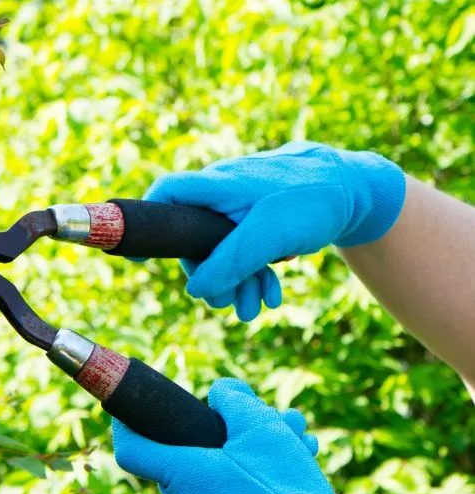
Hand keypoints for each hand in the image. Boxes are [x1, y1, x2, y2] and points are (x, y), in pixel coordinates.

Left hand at [113, 378, 341, 493]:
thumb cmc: (283, 488)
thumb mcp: (260, 427)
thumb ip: (233, 400)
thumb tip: (220, 392)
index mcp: (180, 473)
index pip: (131, 449)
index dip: (127, 423)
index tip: (135, 405)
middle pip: (190, 447)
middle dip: (227, 423)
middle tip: (265, 410)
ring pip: (221, 463)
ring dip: (256, 441)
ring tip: (294, 429)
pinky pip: (235, 486)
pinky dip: (260, 467)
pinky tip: (299, 451)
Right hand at [142, 141, 404, 319]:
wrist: (360, 189)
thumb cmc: (311, 201)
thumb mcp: (267, 236)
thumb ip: (229, 264)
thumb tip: (197, 292)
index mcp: (216, 186)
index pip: (166, 195)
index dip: (145, 220)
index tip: (135, 253)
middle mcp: (222, 194)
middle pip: (195, 240)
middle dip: (213, 277)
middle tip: (231, 305)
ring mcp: (241, 207)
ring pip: (223, 251)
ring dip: (239, 283)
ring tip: (260, 307)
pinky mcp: (260, 219)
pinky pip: (247, 251)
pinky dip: (257, 274)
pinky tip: (274, 293)